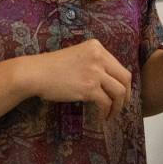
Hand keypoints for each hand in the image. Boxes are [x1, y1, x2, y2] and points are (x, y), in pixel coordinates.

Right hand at [18, 39, 133, 119]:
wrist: (35, 73)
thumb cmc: (51, 67)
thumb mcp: (77, 56)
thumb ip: (93, 62)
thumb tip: (108, 80)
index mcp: (96, 47)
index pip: (119, 66)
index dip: (123, 82)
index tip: (120, 93)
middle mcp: (99, 57)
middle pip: (125, 78)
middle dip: (126, 95)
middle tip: (122, 106)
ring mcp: (95, 72)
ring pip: (119, 92)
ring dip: (118, 106)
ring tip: (111, 114)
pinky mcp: (89, 87)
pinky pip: (106, 102)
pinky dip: (106, 112)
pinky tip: (102, 116)